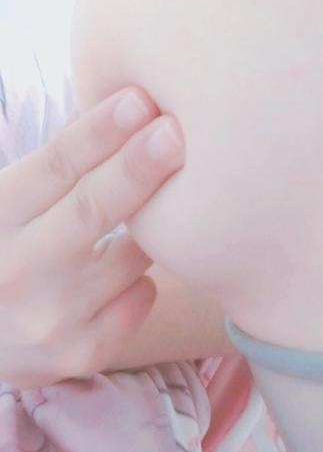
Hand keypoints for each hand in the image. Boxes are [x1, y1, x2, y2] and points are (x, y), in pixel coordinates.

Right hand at [0, 88, 184, 387]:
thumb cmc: (7, 253)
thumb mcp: (10, 204)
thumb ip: (56, 166)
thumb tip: (127, 105)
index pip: (51, 168)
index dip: (97, 131)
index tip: (140, 99)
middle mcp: (16, 270)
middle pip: (91, 210)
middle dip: (138, 167)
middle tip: (177, 132)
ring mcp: (49, 317)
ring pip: (132, 256)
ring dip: (152, 231)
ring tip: (155, 214)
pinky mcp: (83, 352)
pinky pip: (142, 297)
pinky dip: (141, 279)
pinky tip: (119, 277)